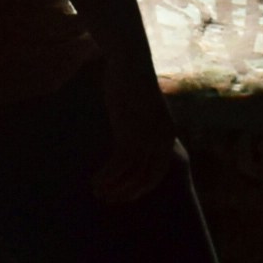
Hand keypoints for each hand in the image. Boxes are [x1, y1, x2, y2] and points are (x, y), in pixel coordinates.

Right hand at [95, 88, 183, 204]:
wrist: (130, 62)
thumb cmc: (133, 83)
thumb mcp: (145, 110)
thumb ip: (144, 128)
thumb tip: (134, 143)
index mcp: (168, 135)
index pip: (157, 173)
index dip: (141, 188)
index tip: (126, 196)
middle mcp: (161, 140)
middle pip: (145, 179)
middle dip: (126, 193)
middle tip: (109, 199)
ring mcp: (146, 138)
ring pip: (130, 175)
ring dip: (113, 187)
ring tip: (97, 191)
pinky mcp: (129, 133)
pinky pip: (118, 165)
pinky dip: (106, 177)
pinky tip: (95, 181)